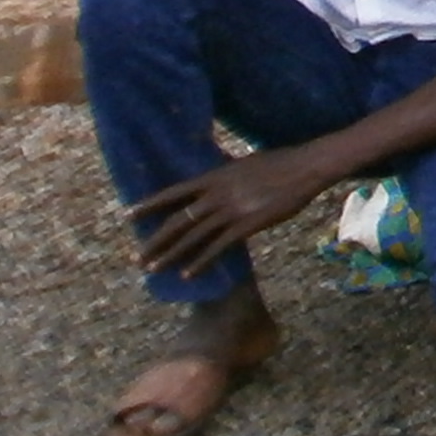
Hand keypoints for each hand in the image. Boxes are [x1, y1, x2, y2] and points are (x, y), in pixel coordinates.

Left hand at [128, 144, 337, 279]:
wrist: (306, 168)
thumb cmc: (279, 162)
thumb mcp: (244, 164)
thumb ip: (223, 176)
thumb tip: (209, 180)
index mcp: (214, 176)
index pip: (174, 193)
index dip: (150, 204)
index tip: (129, 216)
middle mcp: (217, 194)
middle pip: (178, 221)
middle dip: (155, 240)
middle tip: (137, 257)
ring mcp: (231, 210)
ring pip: (192, 237)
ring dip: (171, 255)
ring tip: (153, 269)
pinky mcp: (247, 225)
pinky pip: (217, 248)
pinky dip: (200, 262)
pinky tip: (188, 274)